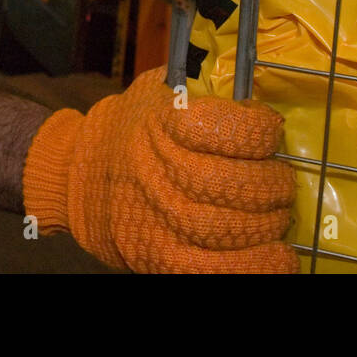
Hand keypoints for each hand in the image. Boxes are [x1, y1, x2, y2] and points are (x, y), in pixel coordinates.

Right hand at [22, 67, 298, 272]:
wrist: (76, 174)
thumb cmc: (132, 127)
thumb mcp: (159, 90)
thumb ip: (200, 86)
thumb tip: (254, 91)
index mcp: (162, 124)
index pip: (227, 129)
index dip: (261, 130)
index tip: (269, 129)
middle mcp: (159, 172)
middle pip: (233, 184)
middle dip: (272, 183)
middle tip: (280, 181)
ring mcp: (158, 220)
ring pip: (227, 228)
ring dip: (268, 224)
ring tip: (277, 214)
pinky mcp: (159, 258)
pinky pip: (212, 269)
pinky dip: (252, 265)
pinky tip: (278, 256)